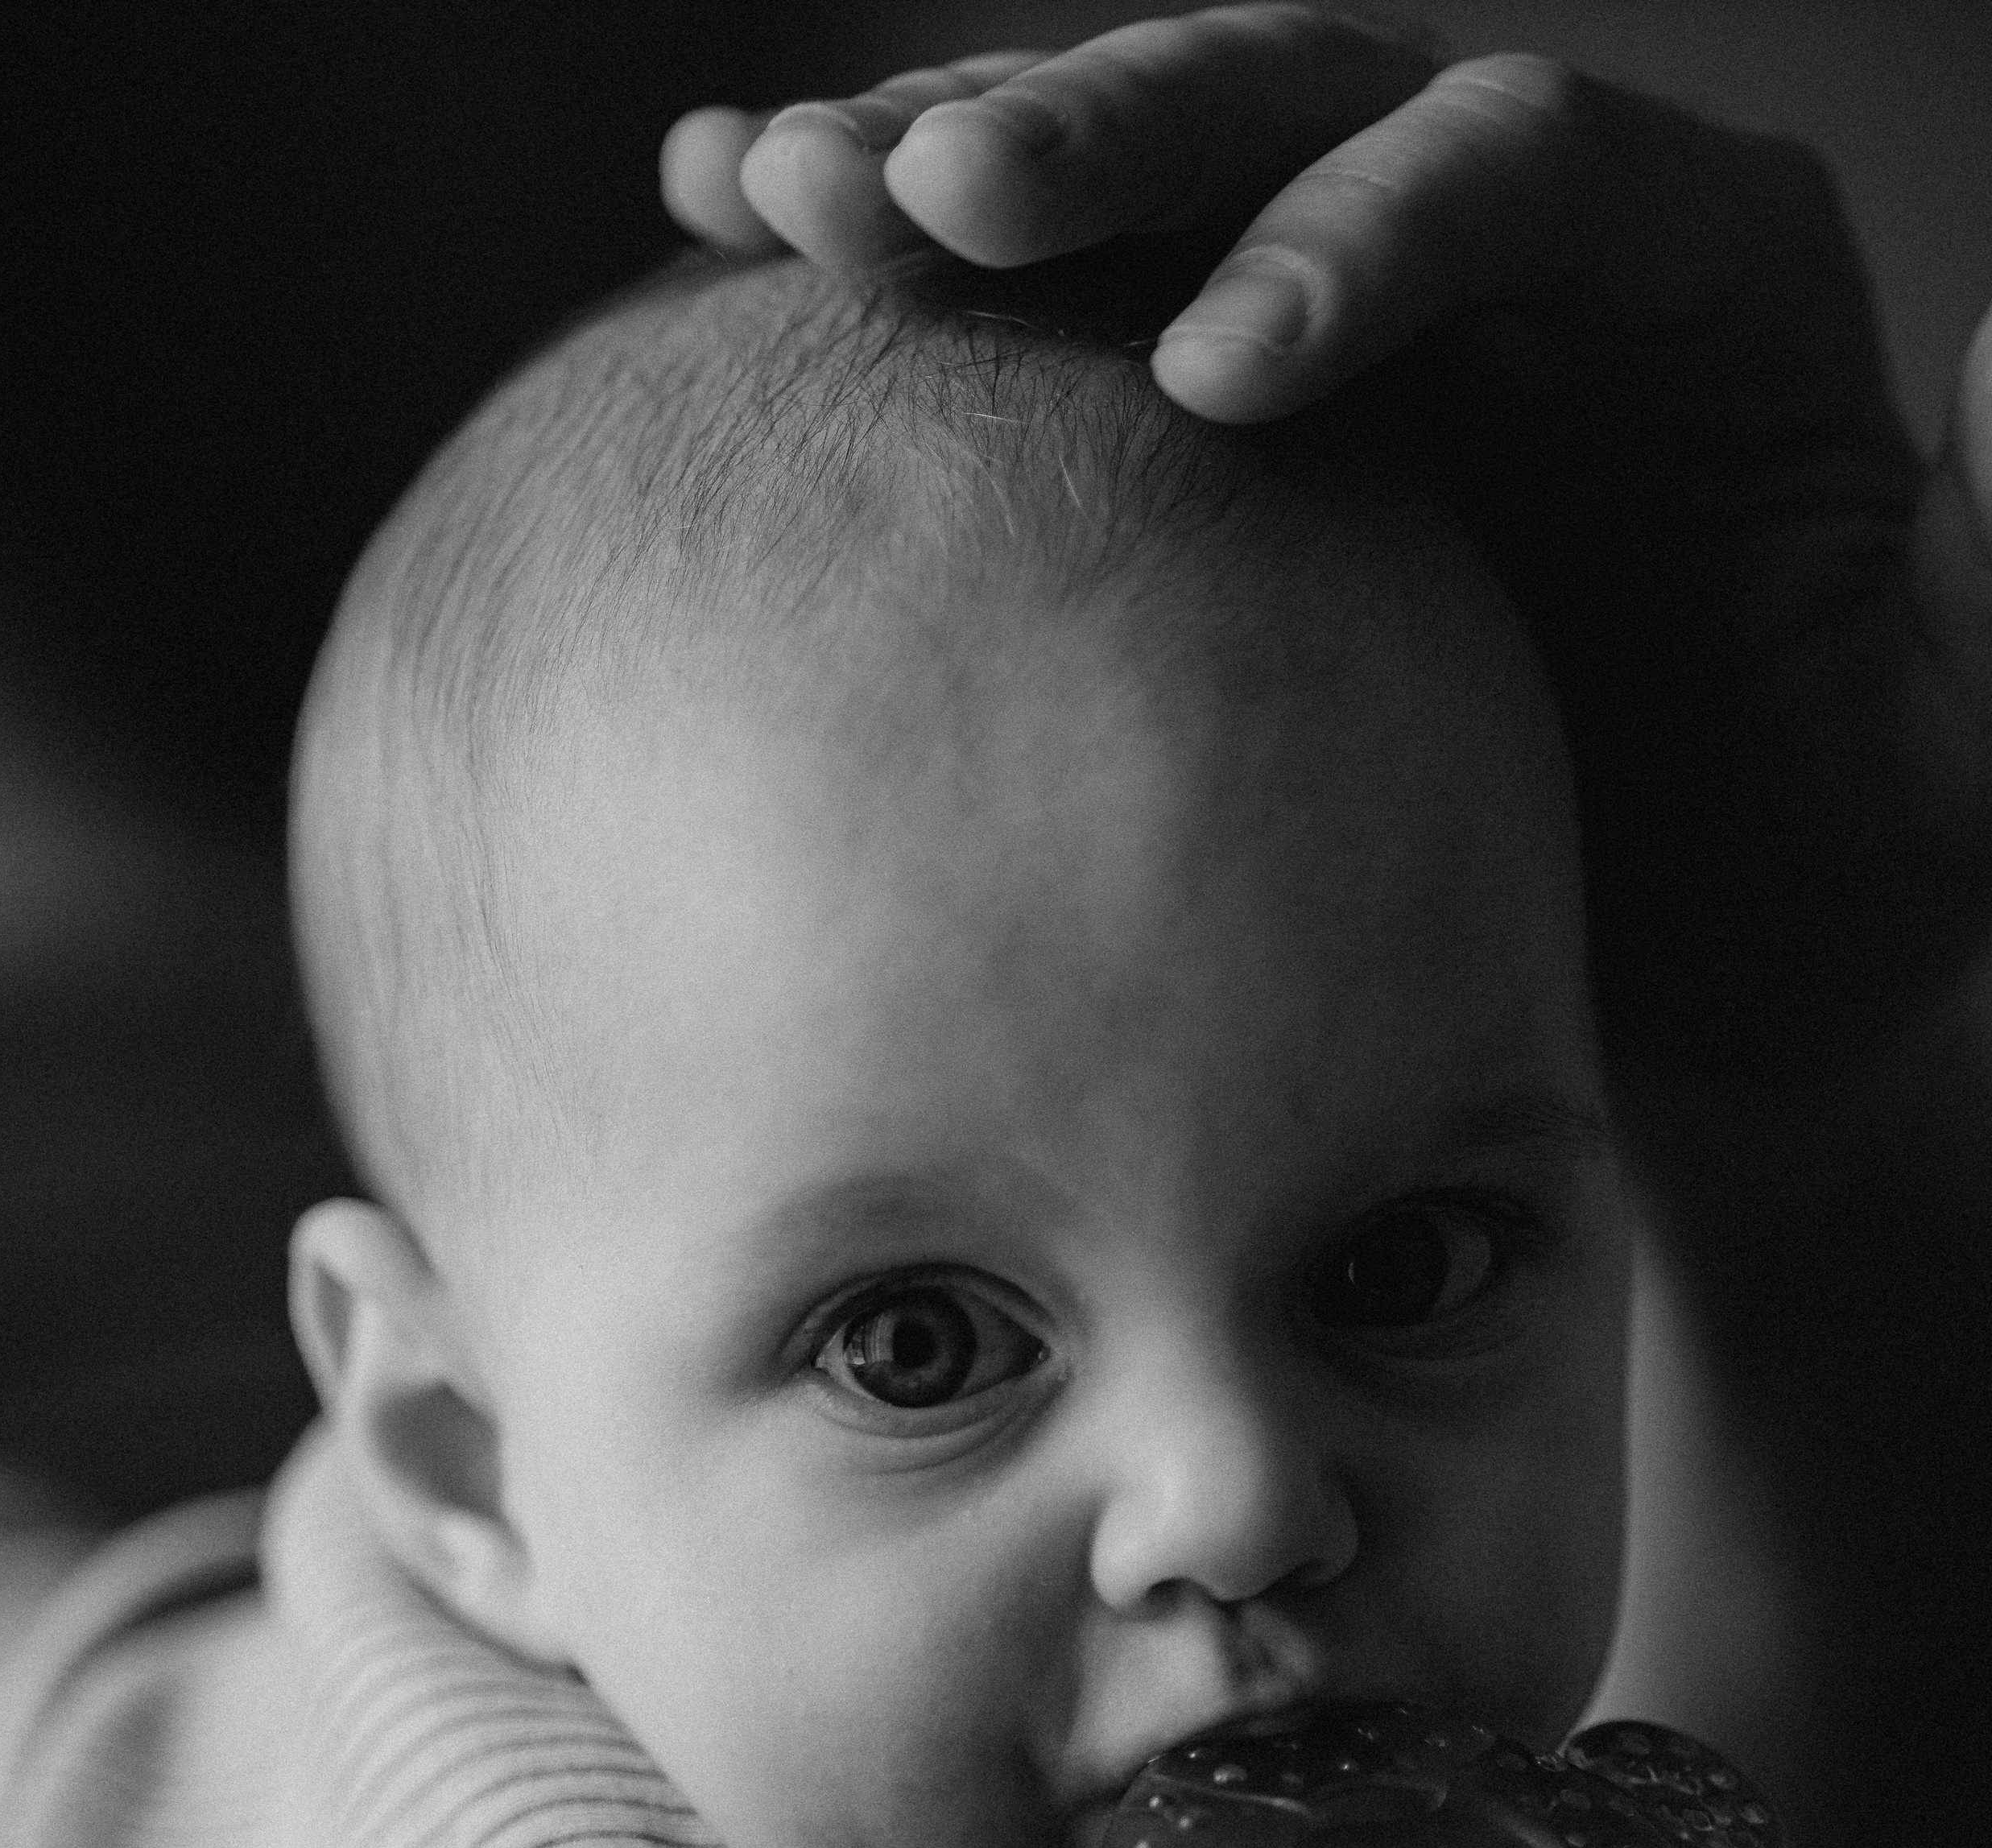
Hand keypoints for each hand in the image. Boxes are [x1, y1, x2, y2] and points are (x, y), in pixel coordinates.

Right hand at [665, 9, 1991, 1076]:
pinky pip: (1044, 308)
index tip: (1219, 382)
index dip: (1368, 235)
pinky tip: (727, 223)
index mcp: (1700, 280)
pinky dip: (902, 270)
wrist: (1687, 996)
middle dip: (1113, 138)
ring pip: (1140, 168)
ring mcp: (1343, 317)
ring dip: (949, 160)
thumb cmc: (1835, 889)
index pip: (1528, 169)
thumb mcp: (1974, 759)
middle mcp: (1509, 251)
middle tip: (918, 209)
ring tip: (768, 190)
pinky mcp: (1202, 427)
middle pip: (1297, 104)